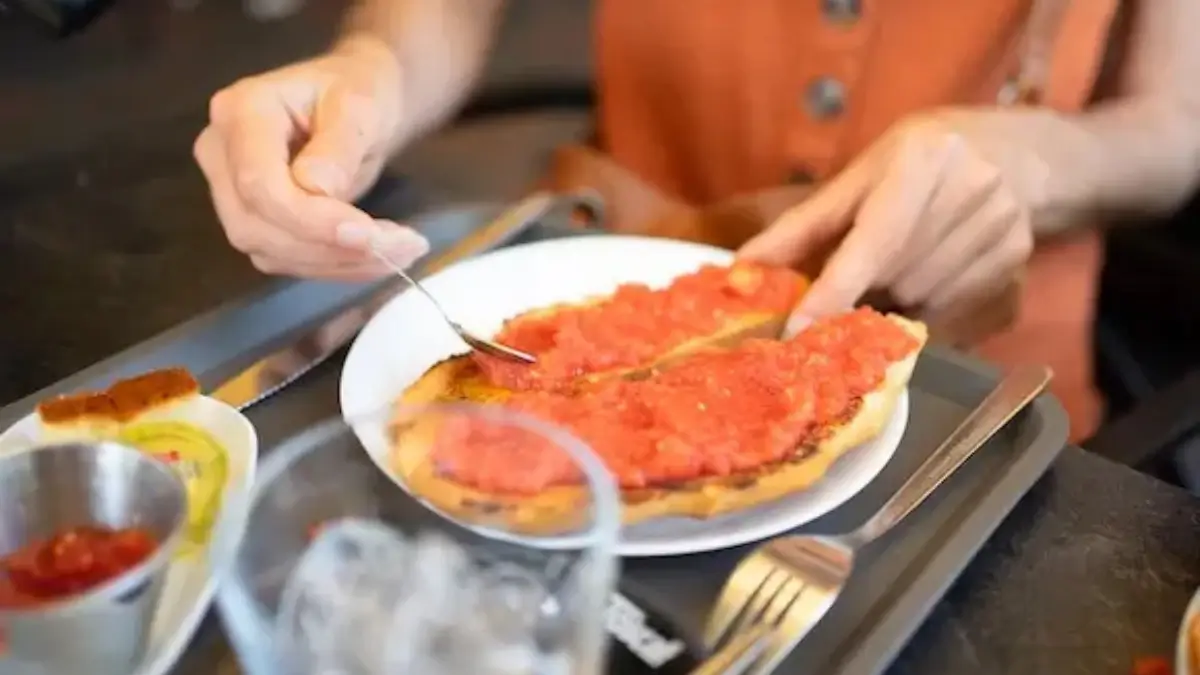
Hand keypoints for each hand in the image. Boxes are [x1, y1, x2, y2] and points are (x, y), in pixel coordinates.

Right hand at [194, 36, 428, 279]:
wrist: (355, 103)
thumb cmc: (356, 90)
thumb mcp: (360, 104)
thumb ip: (338, 145)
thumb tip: (318, 190)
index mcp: (240, 112)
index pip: (259, 183)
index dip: (310, 219)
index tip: (368, 234)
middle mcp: (221, 155)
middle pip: (258, 225)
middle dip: (331, 247)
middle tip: (402, 245)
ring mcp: (231, 193)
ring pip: (271, 251)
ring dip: (340, 262)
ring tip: (401, 249)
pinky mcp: (254, 222)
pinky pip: (287, 260)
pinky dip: (337, 265)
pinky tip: (379, 255)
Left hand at [740, 113, 1035, 332]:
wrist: (1013, 153)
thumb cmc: (913, 165)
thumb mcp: (856, 181)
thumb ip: (801, 229)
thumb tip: (740, 271)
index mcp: (919, 161)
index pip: (869, 242)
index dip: (832, 291)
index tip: (798, 331)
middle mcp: (968, 190)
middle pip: (894, 279)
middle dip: (870, 286)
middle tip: (868, 267)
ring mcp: (1001, 227)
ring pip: (923, 301)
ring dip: (901, 296)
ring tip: (906, 262)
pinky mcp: (1017, 260)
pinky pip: (955, 310)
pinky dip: (932, 303)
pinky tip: (935, 271)